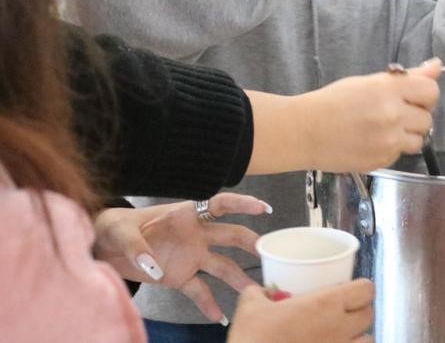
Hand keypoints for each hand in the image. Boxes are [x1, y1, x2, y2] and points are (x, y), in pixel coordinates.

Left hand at [93, 193, 267, 323]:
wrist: (104, 249)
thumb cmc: (115, 229)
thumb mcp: (119, 231)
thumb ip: (136, 246)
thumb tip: (152, 267)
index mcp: (186, 215)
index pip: (220, 205)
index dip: (242, 204)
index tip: (262, 209)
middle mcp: (196, 234)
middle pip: (230, 235)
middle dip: (249, 242)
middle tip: (265, 251)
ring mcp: (190, 256)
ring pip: (222, 265)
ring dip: (237, 277)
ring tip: (252, 291)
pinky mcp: (180, 277)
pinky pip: (200, 290)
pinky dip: (209, 303)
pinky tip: (219, 316)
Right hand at [229, 279, 373, 342]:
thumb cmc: (253, 340)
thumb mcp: (249, 307)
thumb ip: (259, 293)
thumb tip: (261, 291)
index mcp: (326, 304)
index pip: (366, 289)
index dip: (360, 288)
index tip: (349, 290)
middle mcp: (340, 328)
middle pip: (369, 315)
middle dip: (359, 312)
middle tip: (343, 312)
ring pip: (367, 341)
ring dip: (358, 337)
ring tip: (340, 336)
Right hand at [295, 62, 441, 171]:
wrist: (303, 132)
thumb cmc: (333, 101)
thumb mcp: (368, 82)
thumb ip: (407, 77)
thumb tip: (437, 66)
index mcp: (388, 89)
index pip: (431, 91)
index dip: (425, 94)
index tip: (413, 97)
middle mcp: (393, 115)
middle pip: (427, 118)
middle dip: (415, 116)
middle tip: (395, 113)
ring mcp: (388, 141)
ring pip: (418, 140)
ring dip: (407, 134)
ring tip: (386, 130)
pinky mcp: (381, 161)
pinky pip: (400, 154)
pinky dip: (392, 149)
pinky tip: (373, 142)